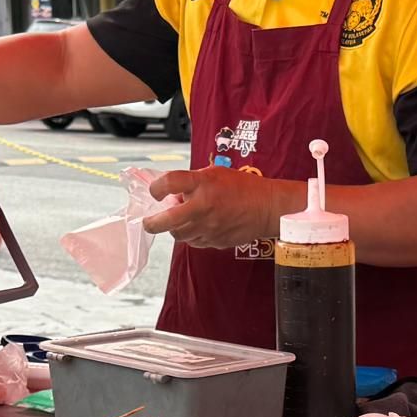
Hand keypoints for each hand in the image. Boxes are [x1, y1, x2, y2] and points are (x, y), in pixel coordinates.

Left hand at [143, 166, 294, 248]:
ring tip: (181, 220)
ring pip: (178, 235)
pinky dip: (192, 235)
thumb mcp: (214, 174)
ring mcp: (209, 227)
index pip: (169, 182)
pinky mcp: (215, 241)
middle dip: (152, 223)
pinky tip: (200, 226)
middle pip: (166, 221)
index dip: (156, 187)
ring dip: (175, 228)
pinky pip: (194, 242)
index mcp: (203, 184)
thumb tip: (172, 196)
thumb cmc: (242, 187)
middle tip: (148, 221)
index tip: (155, 191)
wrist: (267, 207)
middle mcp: (203, 206)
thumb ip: (192, 183)